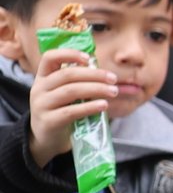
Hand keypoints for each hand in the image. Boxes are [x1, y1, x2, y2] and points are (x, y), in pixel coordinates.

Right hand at [27, 48, 116, 166]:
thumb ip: (80, 82)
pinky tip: (103, 105)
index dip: (69, 54)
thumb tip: (108, 76)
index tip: (89, 58)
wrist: (46, 138)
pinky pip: (71, 111)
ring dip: (96, 89)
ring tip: (113, 92)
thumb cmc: (61, 110)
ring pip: (70, 91)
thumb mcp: (65, 94)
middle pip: (67, 75)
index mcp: (43, 77)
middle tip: (113, 79)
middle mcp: (39, 88)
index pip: (50, 57)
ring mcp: (41, 105)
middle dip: (94, 75)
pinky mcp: (48, 121)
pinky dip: (90, 107)